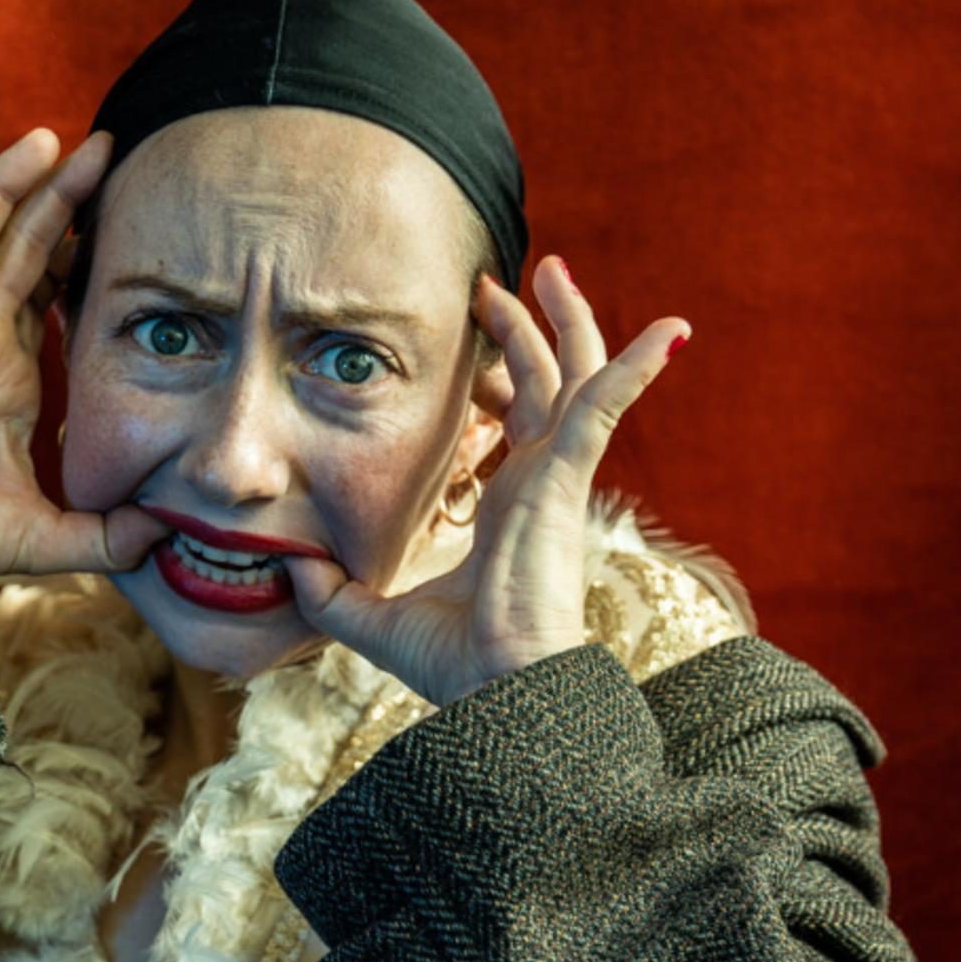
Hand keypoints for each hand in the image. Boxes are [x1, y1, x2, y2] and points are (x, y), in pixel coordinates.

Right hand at [0, 126, 161, 586]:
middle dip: (63, 194)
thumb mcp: (52, 537)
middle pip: (25, 244)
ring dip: (5, 181)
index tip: (128, 212)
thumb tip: (169, 534)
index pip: (53, 290)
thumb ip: (111, 534)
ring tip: (46, 137)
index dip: (83, 250)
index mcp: (10, 370)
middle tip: (107, 146)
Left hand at [281, 256, 691, 706]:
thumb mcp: (372, 619)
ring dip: (569, 320)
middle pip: (545, 385)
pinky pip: (607, 404)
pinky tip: (673, 329)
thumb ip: (332, 593)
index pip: (510, 428)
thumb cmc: (456, 668)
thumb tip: (287, 568)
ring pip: (575, 377)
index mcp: (506, 508)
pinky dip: (640, 365)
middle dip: (529, 328)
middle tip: (507, 280)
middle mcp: (538, 486)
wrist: (501, 692)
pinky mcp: (568, 479)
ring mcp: (558, 478)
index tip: (475, 345)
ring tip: (551, 269)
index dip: (496, 384)